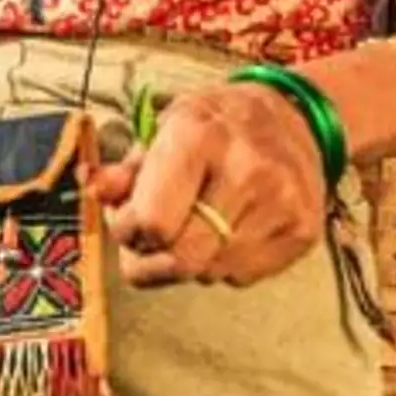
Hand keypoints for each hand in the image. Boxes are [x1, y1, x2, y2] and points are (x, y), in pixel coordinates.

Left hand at [87, 81, 324, 288]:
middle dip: (149, 261)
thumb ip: (127, 168)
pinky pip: (241, 277)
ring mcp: (281, 204)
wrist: (296, 118)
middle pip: (181, 258)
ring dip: (186, 261)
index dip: (128, 230)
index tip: (127, 220)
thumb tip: (93, 190)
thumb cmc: (218, 123)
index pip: (152, 221)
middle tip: (145, 244)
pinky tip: (226, 230)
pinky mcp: (303, 232)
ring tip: (190, 227)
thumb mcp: (166, 127)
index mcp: (200, 135)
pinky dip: (221, 264)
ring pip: (208, 273)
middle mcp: (246, 170)